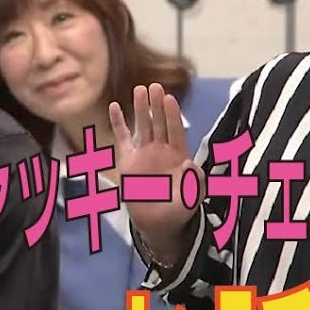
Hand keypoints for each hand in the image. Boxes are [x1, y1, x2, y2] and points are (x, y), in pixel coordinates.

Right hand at [109, 83, 200, 253]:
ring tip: (139, 89)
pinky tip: (114, 107)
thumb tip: (190, 163)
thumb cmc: (178, 209)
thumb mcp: (193, 198)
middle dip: (157, 105)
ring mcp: (144, 153)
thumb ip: (195, 182)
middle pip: (159, 122)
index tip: (169, 98)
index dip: (173, 115)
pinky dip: (118, 123)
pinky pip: (122, 138)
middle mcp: (161, 149)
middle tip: (154, 86)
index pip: (175, 130)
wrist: (157, 222)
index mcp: (178, 155)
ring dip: (141, 108)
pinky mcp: (127, 159)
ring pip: (143, 125)